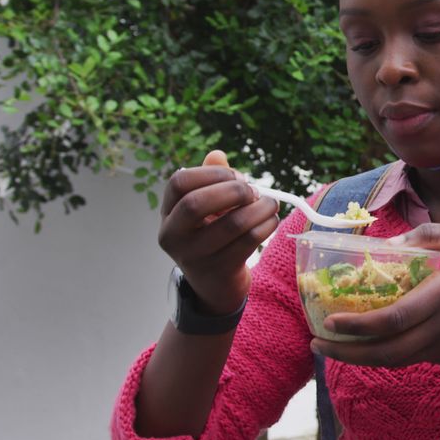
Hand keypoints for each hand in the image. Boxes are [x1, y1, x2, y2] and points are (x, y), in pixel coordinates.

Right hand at [157, 151, 279, 314]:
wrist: (214, 284)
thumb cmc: (211, 235)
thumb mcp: (207, 208)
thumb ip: (211, 179)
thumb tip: (218, 155)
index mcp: (168, 214)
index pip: (178, 183)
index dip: (211, 173)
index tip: (236, 176)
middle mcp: (174, 236)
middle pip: (196, 204)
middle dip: (233, 191)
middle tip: (253, 191)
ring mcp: (195, 256)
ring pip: (232, 224)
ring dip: (260, 208)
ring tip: (270, 203)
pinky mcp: (220, 270)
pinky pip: (249, 241)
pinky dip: (267, 225)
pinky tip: (271, 220)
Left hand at [309, 223, 439, 366]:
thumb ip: (437, 234)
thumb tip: (397, 242)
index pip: (394, 319)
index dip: (357, 327)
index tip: (328, 322)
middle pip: (386, 351)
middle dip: (345, 352)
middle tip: (315, 343)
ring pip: (397, 360)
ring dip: (362, 356)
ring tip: (334, 346)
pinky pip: (416, 356)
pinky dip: (390, 352)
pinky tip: (373, 340)